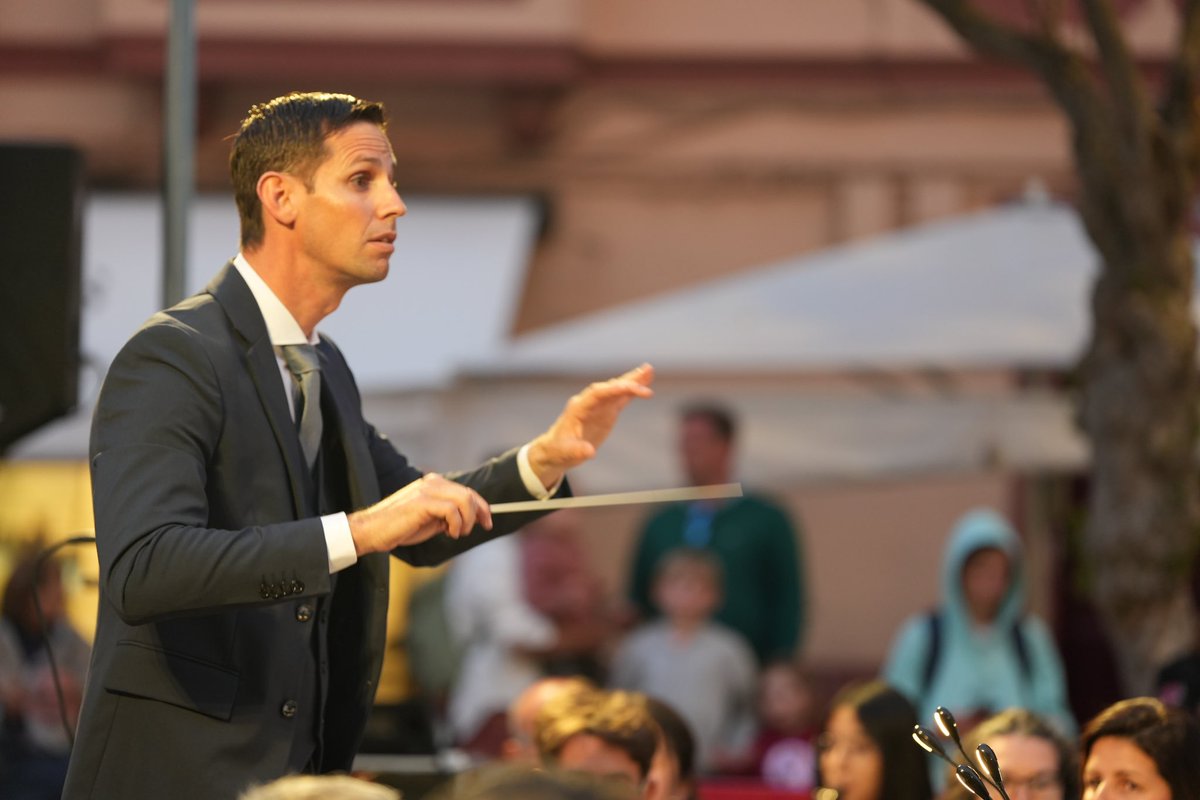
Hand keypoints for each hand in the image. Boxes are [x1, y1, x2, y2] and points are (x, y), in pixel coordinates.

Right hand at [348, 473, 492, 555]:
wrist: (372, 531)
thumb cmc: (400, 527)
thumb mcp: (430, 520)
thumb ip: (448, 515)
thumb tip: (470, 519)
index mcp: (433, 484)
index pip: (466, 491)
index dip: (481, 506)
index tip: (487, 521)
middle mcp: (431, 483)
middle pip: (468, 494)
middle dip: (480, 512)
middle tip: (482, 527)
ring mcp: (426, 490)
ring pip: (464, 500)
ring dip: (467, 521)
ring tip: (456, 533)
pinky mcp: (422, 502)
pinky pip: (452, 510)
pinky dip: (456, 524)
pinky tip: (448, 533)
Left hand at [526, 363, 654, 488]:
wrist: (555, 450)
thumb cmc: (558, 451)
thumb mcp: (564, 453)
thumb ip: (577, 451)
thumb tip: (590, 451)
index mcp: (578, 408)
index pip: (597, 393)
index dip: (613, 389)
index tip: (629, 389)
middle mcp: (589, 402)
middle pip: (609, 388)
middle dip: (626, 384)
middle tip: (646, 380)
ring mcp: (598, 406)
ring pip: (617, 389)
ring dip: (632, 380)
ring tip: (649, 370)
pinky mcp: (606, 412)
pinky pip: (621, 398)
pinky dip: (632, 391)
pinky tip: (645, 385)